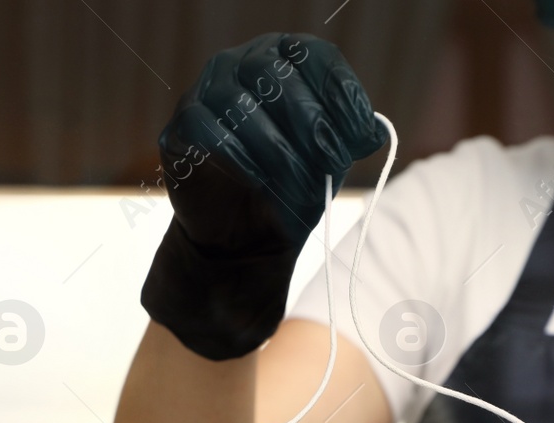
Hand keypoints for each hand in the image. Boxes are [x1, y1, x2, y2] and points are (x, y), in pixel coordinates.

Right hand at [140, 33, 385, 360]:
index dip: (340, 92)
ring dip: (278, 149)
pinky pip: (205, 130)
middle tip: (333, 161)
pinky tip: (259, 181)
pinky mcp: (180, 128)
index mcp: (283, 60)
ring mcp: (205, 92)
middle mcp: (241, 64)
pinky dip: (237, 156)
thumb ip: (351, 137)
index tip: (359, 135)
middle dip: (312, 122)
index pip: (313, 55)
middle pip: (275, 74)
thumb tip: (373, 130)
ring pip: (240, 104)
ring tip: (301, 186)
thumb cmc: (290, 184)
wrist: (243, 235)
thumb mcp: (331, 159)